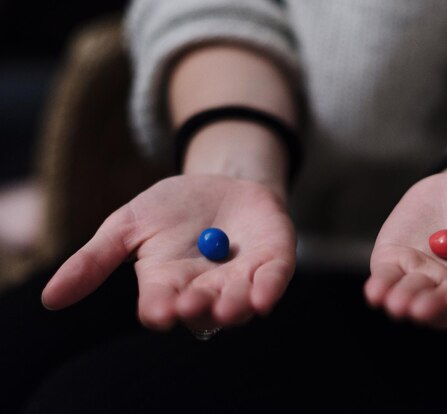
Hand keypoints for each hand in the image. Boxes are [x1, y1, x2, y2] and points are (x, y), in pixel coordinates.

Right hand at [42, 175, 296, 330]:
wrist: (219, 181)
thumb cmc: (171, 207)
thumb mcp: (127, 224)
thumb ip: (95, 259)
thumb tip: (50, 299)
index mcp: (168, 285)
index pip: (161, 306)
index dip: (159, 310)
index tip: (157, 311)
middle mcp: (205, 290)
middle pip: (201, 311)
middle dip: (198, 309)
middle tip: (192, 304)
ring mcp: (241, 278)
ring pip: (238, 302)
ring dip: (234, 306)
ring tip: (229, 305)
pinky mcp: (271, 262)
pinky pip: (273, 281)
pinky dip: (269, 289)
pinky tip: (263, 297)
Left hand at [365, 161, 446, 328]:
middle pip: (443, 305)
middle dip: (429, 307)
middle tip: (416, 308)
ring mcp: (426, 277)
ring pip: (413, 296)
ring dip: (401, 300)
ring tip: (391, 301)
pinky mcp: (399, 262)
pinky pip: (389, 278)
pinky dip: (381, 285)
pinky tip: (373, 291)